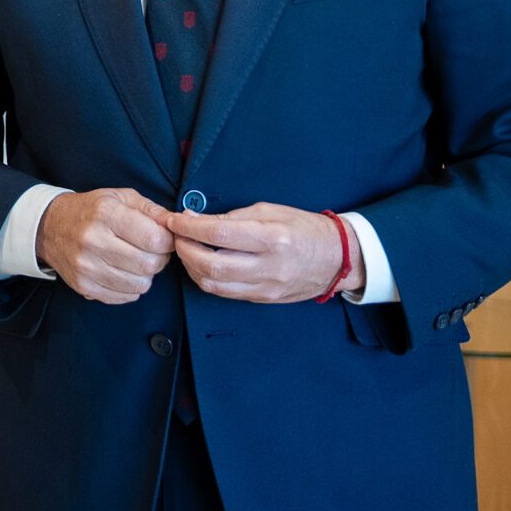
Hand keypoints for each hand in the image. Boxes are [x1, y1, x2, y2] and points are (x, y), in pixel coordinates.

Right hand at [35, 188, 175, 304]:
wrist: (49, 227)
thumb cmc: (91, 210)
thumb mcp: (120, 198)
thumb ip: (152, 210)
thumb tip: (178, 225)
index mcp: (106, 214)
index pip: (154, 239)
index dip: (167, 241)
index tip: (162, 238)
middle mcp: (93, 241)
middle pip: (149, 264)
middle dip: (158, 259)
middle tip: (150, 251)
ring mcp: (87, 267)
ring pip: (140, 285)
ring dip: (145, 275)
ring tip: (134, 260)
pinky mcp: (84, 286)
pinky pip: (125, 296)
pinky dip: (130, 287)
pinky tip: (121, 271)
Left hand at [167, 203, 364, 303]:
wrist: (336, 259)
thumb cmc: (303, 228)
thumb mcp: (270, 210)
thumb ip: (232, 217)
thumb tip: (195, 219)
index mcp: (272, 238)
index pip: (219, 234)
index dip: (189, 227)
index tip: (174, 219)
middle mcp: (269, 267)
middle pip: (211, 265)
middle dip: (184, 250)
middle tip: (176, 236)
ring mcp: (266, 288)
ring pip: (214, 285)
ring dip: (191, 267)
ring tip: (187, 249)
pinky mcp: (263, 299)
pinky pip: (226, 293)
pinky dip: (207, 278)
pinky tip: (203, 263)